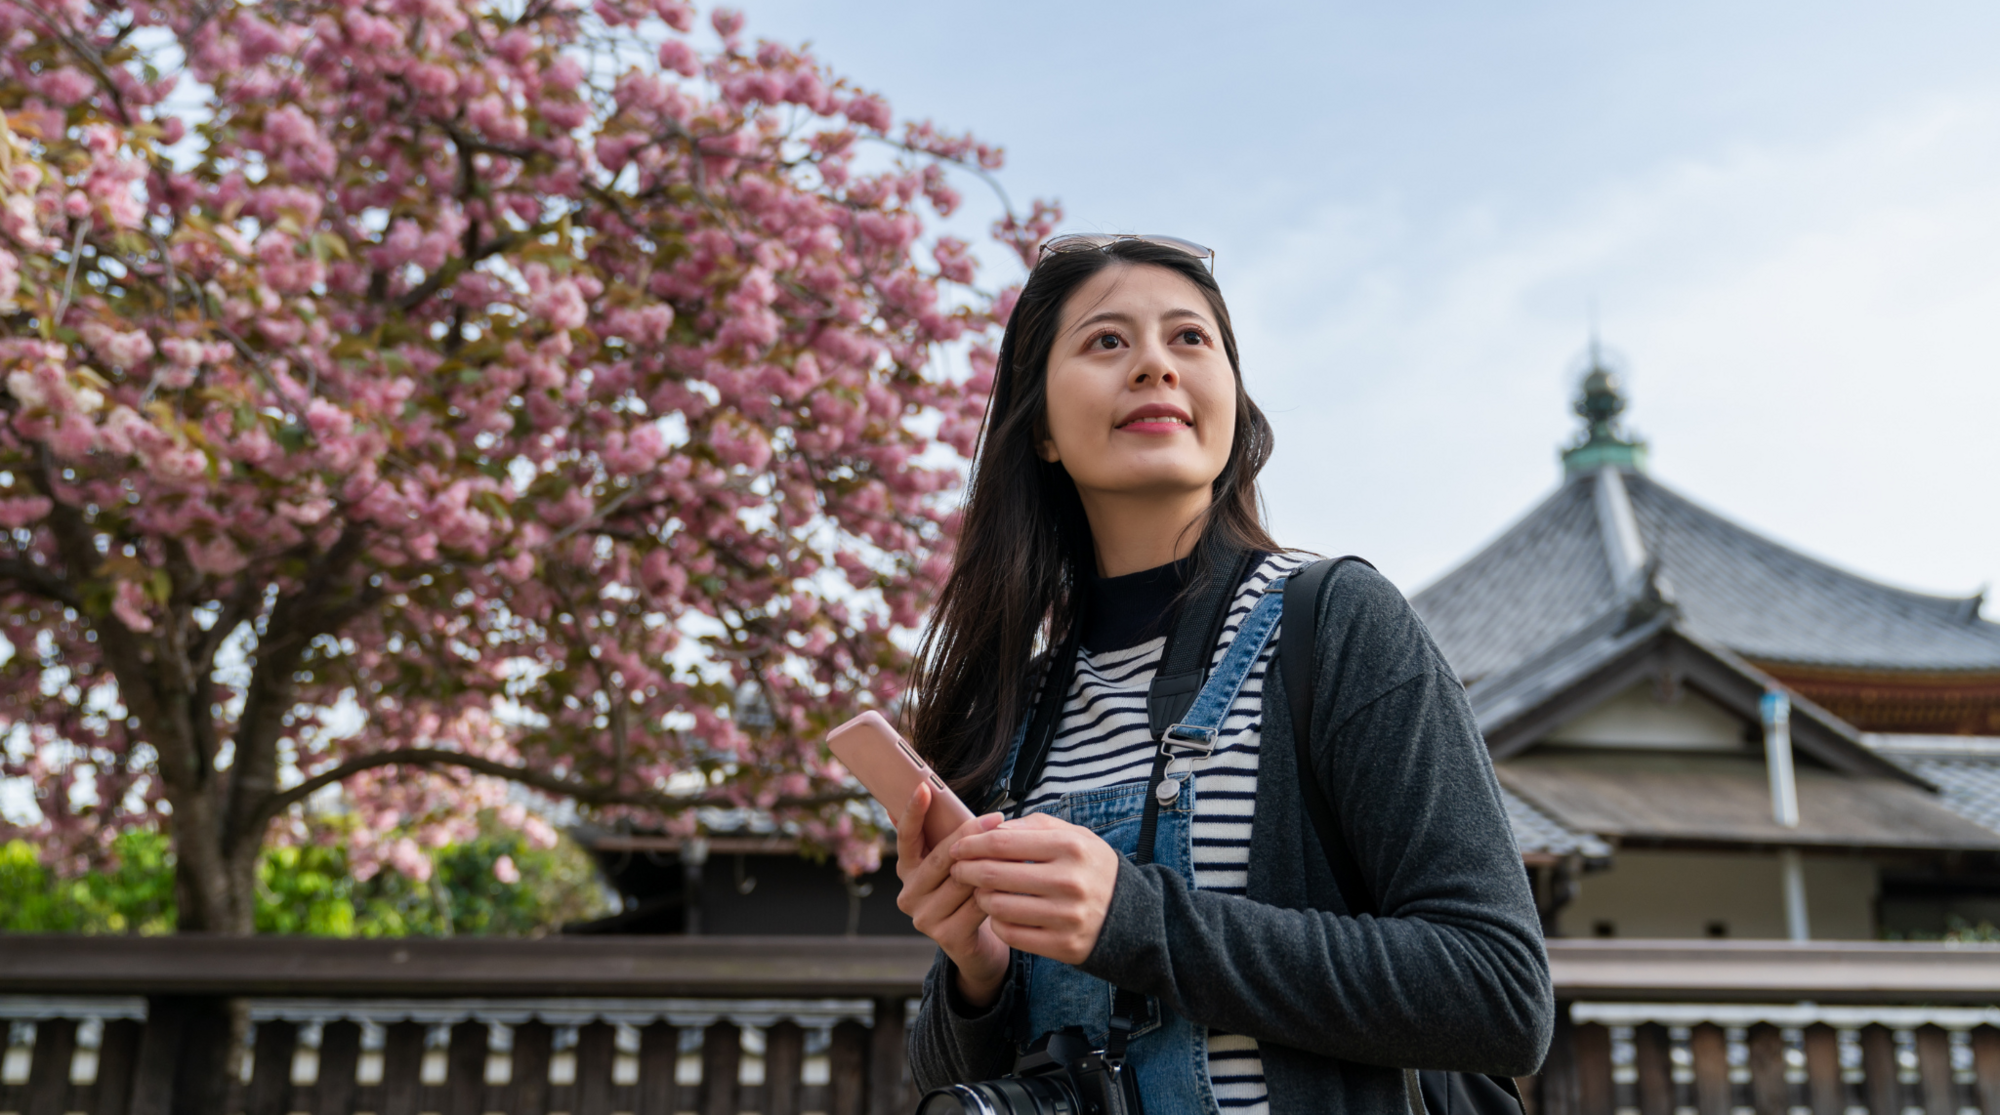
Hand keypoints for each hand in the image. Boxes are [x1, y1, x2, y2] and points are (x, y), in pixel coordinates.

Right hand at [894, 782, 1010, 1006]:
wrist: (979, 946)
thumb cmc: (969, 892)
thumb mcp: (955, 862)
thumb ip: (946, 835)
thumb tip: (929, 788)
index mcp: (907, 870)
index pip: (905, 837)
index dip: (913, 812)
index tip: (924, 787)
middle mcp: (909, 894)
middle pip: (943, 857)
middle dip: (971, 835)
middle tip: (998, 818)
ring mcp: (924, 917)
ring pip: (964, 880)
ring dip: (993, 863)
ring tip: (1017, 849)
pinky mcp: (946, 937)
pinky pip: (978, 904)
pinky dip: (999, 891)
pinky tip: (1016, 882)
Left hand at [949, 812, 1121, 966]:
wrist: (1131, 914)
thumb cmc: (1091, 868)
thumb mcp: (1074, 835)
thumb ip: (1034, 826)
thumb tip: (992, 827)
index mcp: (1070, 847)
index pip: (1003, 842)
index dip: (972, 844)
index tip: (958, 847)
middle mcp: (1069, 882)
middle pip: (994, 875)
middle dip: (966, 871)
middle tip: (958, 870)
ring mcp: (1066, 917)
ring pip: (998, 907)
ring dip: (980, 897)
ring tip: (979, 891)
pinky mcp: (1063, 945)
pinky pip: (1011, 934)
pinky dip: (996, 922)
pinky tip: (998, 913)